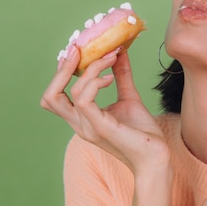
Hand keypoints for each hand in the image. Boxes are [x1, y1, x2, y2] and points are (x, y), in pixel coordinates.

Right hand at [40, 46, 169, 175]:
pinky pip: (85, 101)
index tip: (78, 50)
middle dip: (62, 70)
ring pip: (71, 93)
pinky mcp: (100, 128)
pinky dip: (95, 82)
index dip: (61, 72)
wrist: (156, 157)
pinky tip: (109, 78)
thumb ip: (121, 76)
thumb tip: (119, 52)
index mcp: (82, 118)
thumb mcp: (129, 97)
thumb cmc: (143, 132)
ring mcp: (88, 127)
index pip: (56, 94)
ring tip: (110, 59)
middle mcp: (80, 124)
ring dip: (90, 70)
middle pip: (50, 96)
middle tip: (79, 49)